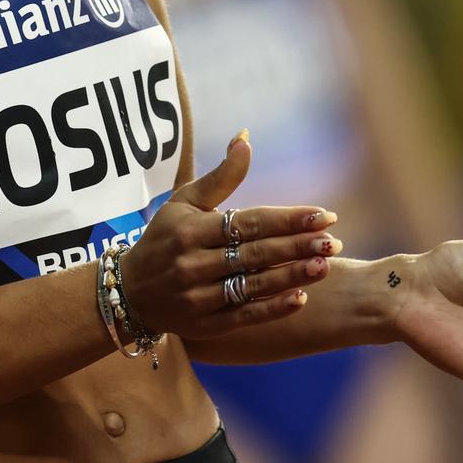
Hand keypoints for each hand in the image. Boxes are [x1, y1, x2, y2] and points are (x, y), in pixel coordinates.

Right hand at [120, 131, 339, 338]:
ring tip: (325, 265)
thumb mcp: (184, 202)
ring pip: (253, 285)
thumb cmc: (164, 238)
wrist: (130, 292)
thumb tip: (246, 137)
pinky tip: (300, 298)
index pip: (248, 223)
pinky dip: (273, 308)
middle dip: (297, 246)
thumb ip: (221, 176)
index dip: (287, 219)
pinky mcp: (206, 325)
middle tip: (333, 240)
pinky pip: (244, 316)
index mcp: (192, 229)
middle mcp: (194, 263)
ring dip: (292, 275)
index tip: (322, 215)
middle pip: (255, 253)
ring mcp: (199, 297)